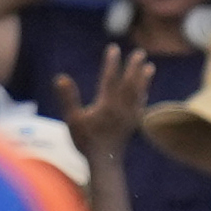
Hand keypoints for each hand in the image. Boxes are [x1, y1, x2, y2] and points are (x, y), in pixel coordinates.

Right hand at [57, 46, 152, 163]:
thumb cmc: (86, 141)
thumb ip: (67, 98)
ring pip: (139, 93)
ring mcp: (130, 116)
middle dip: (134, 67)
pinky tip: (144, 93)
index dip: (112, 62)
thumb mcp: (72, 119)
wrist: (104, 162)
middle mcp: (122, 107)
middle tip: (140, 53)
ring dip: (144, 79)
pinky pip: (141, 106)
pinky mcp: (133, 125)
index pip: (110, 78)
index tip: (113, 48)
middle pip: (130, 82)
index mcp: (107, 104)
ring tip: (150, 67)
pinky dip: (143, 97)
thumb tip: (60, 77)